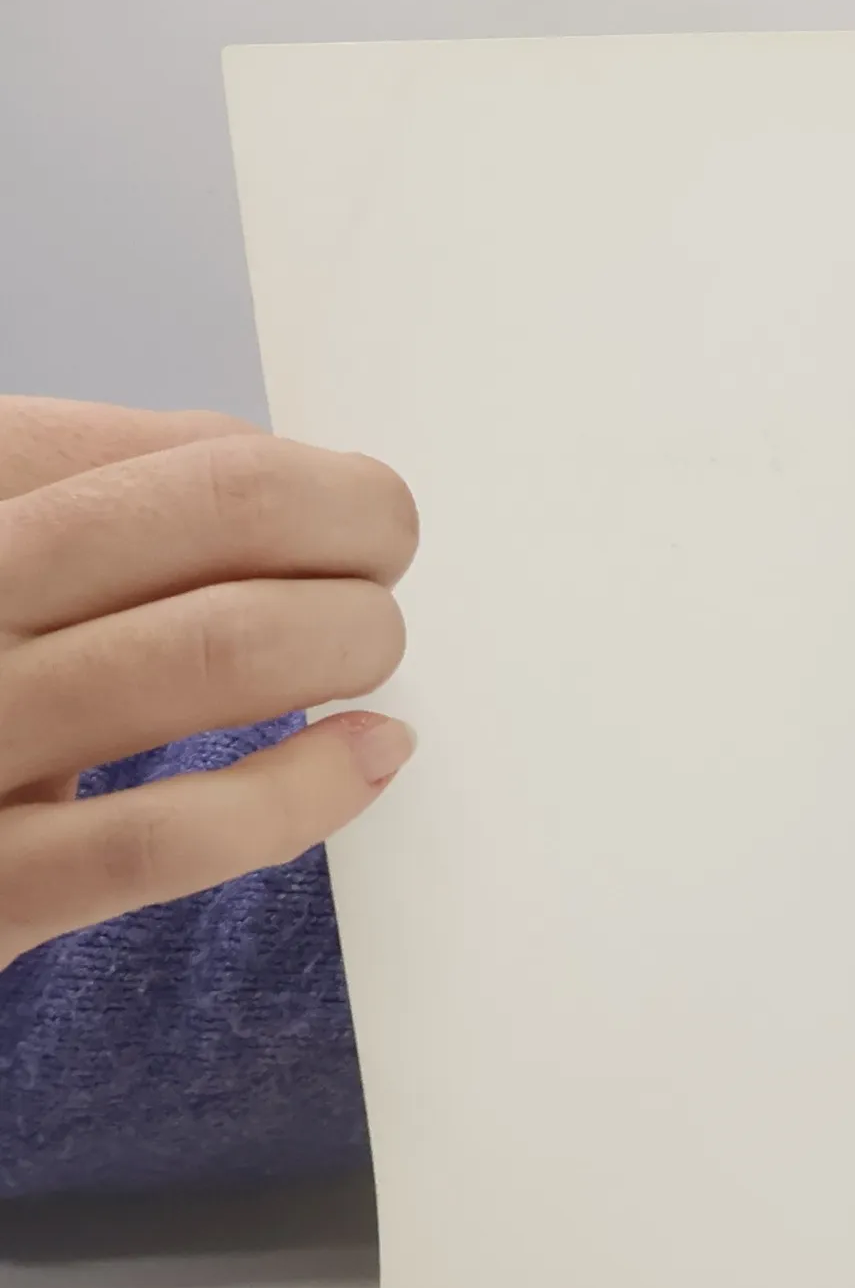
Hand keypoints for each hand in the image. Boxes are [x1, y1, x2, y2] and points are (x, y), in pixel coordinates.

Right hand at [0, 398, 416, 968]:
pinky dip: (307, 789)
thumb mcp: (17, 556)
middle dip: (362, 530)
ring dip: (350, 641)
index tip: (361, 519)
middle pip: (235, 508)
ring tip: (370, 652)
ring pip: (225, 649)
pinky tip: (367, 756)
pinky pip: (172, 833)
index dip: (324, 486)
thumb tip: (315, 485)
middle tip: (383, 571)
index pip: (201, 454)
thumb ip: (129, 497)